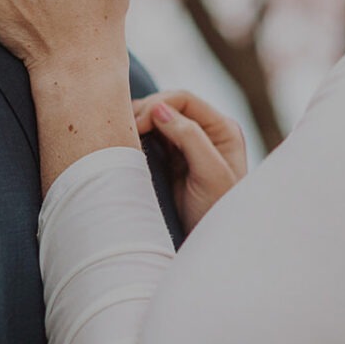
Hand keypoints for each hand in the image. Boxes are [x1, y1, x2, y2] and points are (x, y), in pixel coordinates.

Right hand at [133, 90, 247, 231]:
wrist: (213, 243)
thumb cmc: (219, 211)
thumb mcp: (210, 174)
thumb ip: (189, 137)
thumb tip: (159, 108)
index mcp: (222, 129)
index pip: (184, 100)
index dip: (157, 104)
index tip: (136, 124)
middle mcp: (208, 132)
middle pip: (169, 106)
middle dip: (145, 112)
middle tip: (123, 129)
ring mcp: (191, 145)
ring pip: (159, 121)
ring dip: (140, 123)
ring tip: (122, 133)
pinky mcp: (175, 161)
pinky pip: (154, 139)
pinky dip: (140, 137)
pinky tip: (127, 144)